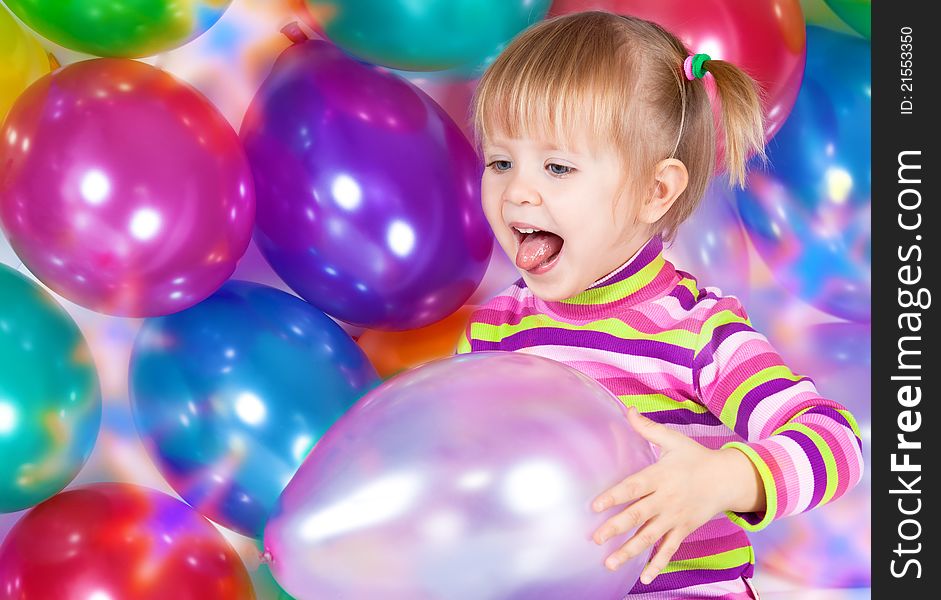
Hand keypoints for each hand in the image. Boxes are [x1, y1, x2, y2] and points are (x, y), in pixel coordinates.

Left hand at [591, 407, 763, 584]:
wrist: (728, 478)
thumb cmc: (696, 457)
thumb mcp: (673, 440)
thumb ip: (647, 429)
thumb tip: (627, 410)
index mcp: (659, 476)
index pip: (633, 487)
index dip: (614, 496)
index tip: (594, 505)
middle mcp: (666, 499)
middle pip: (638, 515)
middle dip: (615, 527)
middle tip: (595, 539)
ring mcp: (675, 517)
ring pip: (650, 537)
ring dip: (629, 551)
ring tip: (609, 563)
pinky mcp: (684, 529)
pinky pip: (669, 549)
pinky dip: (657, 564)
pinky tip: (643, 578)